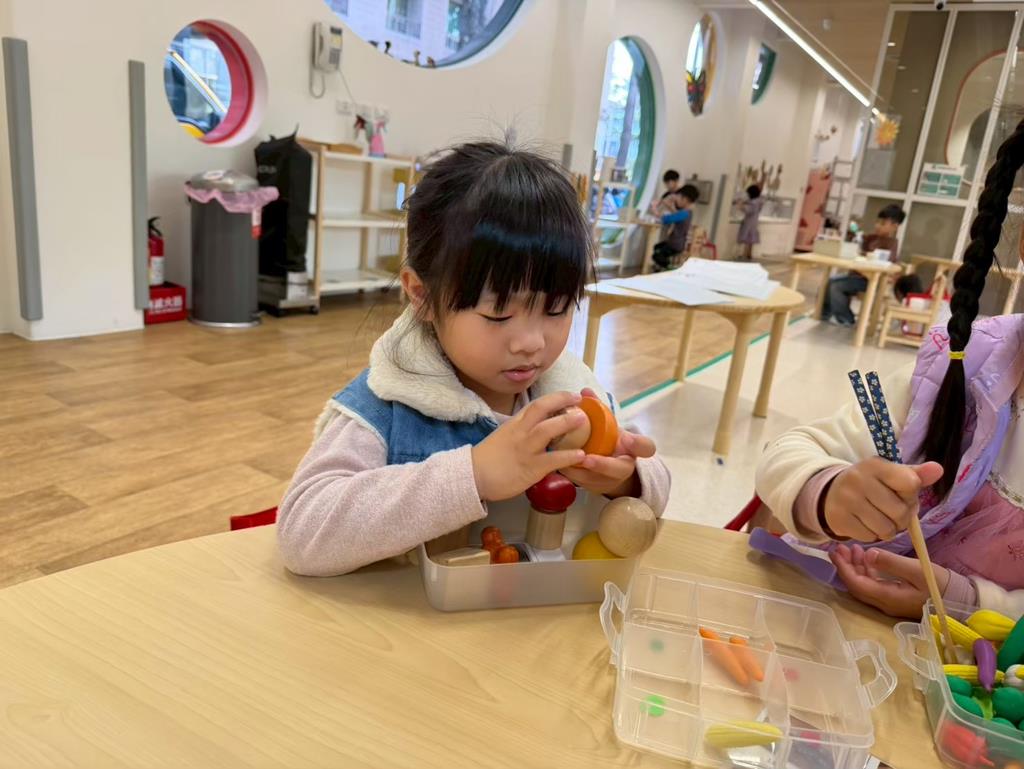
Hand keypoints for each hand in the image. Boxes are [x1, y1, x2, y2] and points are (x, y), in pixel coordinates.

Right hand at [471, 391, 586, 501]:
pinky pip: (552, 459)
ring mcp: (525, 449)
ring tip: (584, 420)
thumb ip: (522, 428)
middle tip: (581, 401)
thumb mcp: (505, 435)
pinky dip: (568, 456)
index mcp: (515, 423)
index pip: (536, 404)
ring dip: (566, 422)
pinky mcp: (530, 468)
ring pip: (547, 430)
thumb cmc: (489, 458)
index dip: (556, 397)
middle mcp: (521, 432)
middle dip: (562, 401)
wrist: (473, 476)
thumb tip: (541, 424)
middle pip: (541, 409)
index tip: (572, 395)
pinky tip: (581, 455)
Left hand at [558, 389, 655, 497]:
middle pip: (619, 469)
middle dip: (602, 464)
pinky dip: (569, 473)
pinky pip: (581, 483)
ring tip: (562, 459)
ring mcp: (609, 481)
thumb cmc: (607, 441)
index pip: (646, 447)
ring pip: (596, 480)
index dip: (638, 444)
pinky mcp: (593, 488)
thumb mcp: (608, 425)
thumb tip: (585, 391)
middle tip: (587, 458)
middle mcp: (624, 467)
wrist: (605, 468)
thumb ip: (599, 409)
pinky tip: (555, 463)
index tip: (627, 439)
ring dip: (579, 470)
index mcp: (633, 449)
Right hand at [822, 458, 942, 540]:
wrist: (832, 493)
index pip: (910, 483)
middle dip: (902, 518)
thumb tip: (938, 470)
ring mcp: (847, 500)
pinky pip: (870, 537)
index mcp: (875, 465)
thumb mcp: (891, 475)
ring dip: (889, 530)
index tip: (901, 494)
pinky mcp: (839, 519)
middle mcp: (858, 480)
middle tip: (892, 512)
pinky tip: (866, 524)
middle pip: (900, 512)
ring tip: (881, 520)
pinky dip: (872, 535)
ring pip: (886, 529)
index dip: (911, 495)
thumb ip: (916, 475)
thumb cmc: (871, 484)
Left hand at [830, 543, 950, 618]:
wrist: (961, 600)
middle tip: (840, 547)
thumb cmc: (940, 584)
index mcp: (887, 598)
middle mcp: (884, 603)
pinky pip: (874, 585)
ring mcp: (890, 602)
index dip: (843, 568)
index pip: (856, 584)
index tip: (835, 552)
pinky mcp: (896, 598)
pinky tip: (867, 558)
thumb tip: (867, 554)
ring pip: (865, 585)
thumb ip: (890, 563)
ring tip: (852, 548)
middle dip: (846, 566)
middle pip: (857, 586)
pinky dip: (868, 571)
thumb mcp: (916, 570)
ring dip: (856, 567)